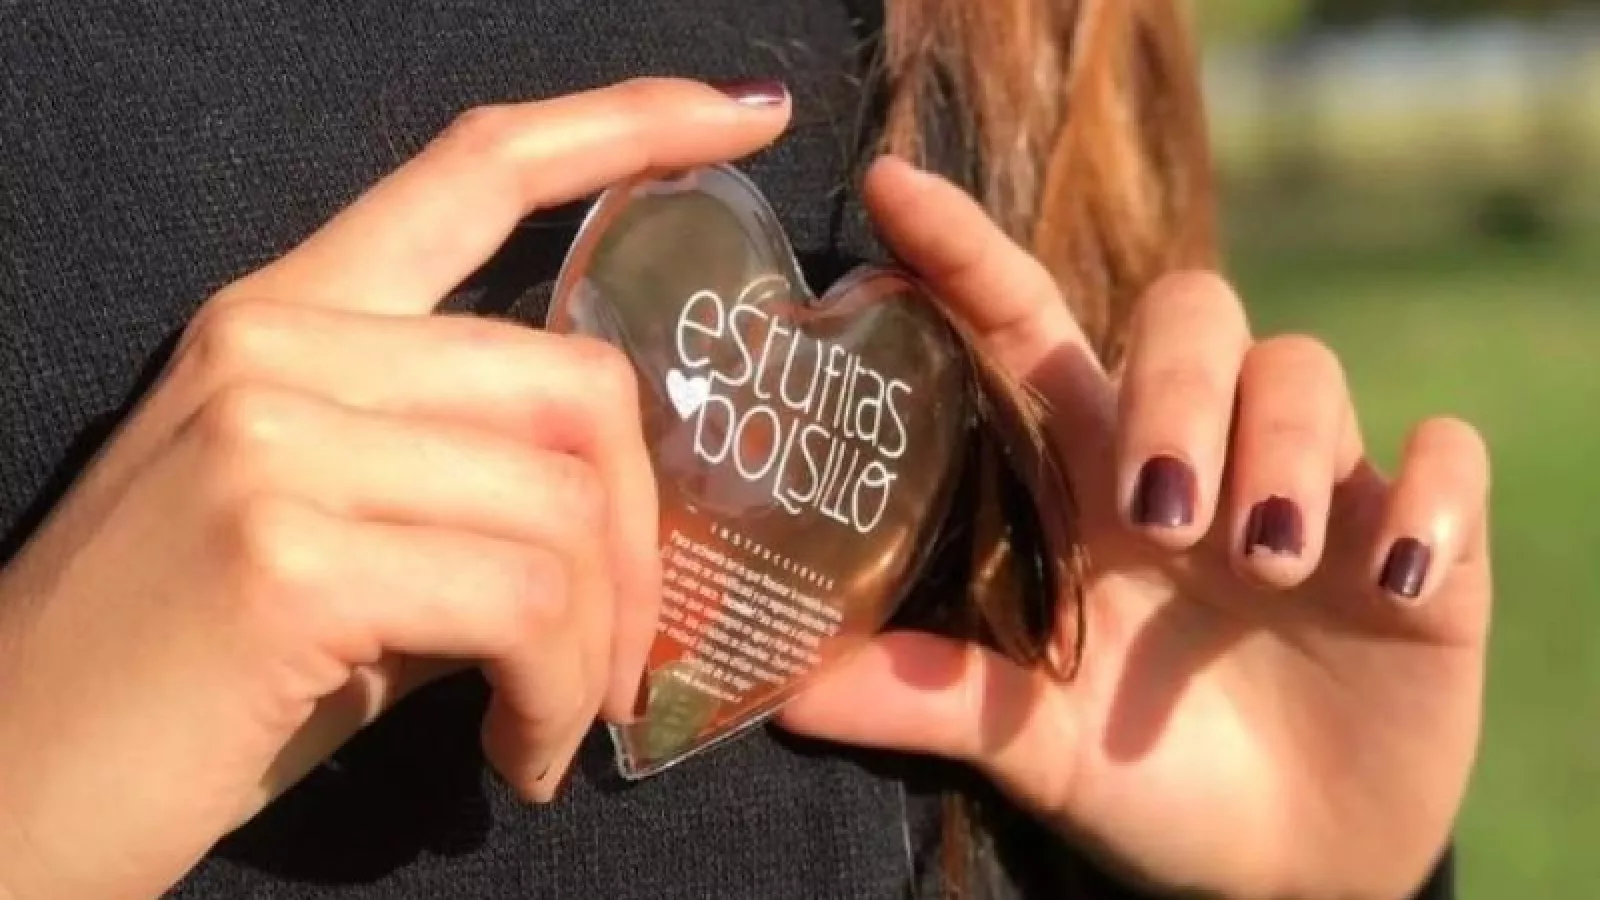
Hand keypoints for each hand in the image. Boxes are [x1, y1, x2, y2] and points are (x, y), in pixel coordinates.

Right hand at [0, 78, 790, 899]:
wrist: (1, 804)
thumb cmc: (179, 687)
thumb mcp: (326, 548)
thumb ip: (458, 490)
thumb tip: (618, 514)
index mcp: (287, 318)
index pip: (476, 168)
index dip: (627, 125)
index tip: (747, 110)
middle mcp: (276, 343)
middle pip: (577, 381)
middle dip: (641, 538)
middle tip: (626, 660)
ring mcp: (271, 435)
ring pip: (564, 504)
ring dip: (596, 648)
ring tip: (553, 730)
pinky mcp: (283, 551)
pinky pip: (523, 603)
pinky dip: (555, 697)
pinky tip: (516, 758)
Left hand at [781, 158, 1490, 899]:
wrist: (1283, 866)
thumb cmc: (1142, 779)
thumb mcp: (1035, 748)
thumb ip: (937, 702)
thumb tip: (791, 691)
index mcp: (1088, 485)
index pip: (1028, 332)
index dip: (965, 255)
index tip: (892, 189)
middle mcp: (1198, 459)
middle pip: (1192, 314)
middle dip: (1179, 390)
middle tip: (1162, 515)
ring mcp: (1311, 492)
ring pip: (1305, 370)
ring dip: (1280, 453)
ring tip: (1264, 565)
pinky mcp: (1422, 543)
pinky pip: (1449, 455)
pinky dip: (1433, 498)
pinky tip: (1396, 577)